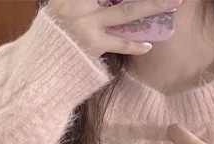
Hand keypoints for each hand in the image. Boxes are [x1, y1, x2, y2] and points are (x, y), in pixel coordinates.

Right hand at [46, 0, 184, 57]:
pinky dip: (134, 44)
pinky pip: (119, 42)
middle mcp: (77, 2)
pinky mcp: (91, 44)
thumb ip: (85, 2)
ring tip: (174, 2)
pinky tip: (147, 45)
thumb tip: (111, 2)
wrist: (39, 67)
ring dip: (153, 6)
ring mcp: (85, 22)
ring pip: (126, 12)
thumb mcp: (63, 8)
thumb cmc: (54, 38)